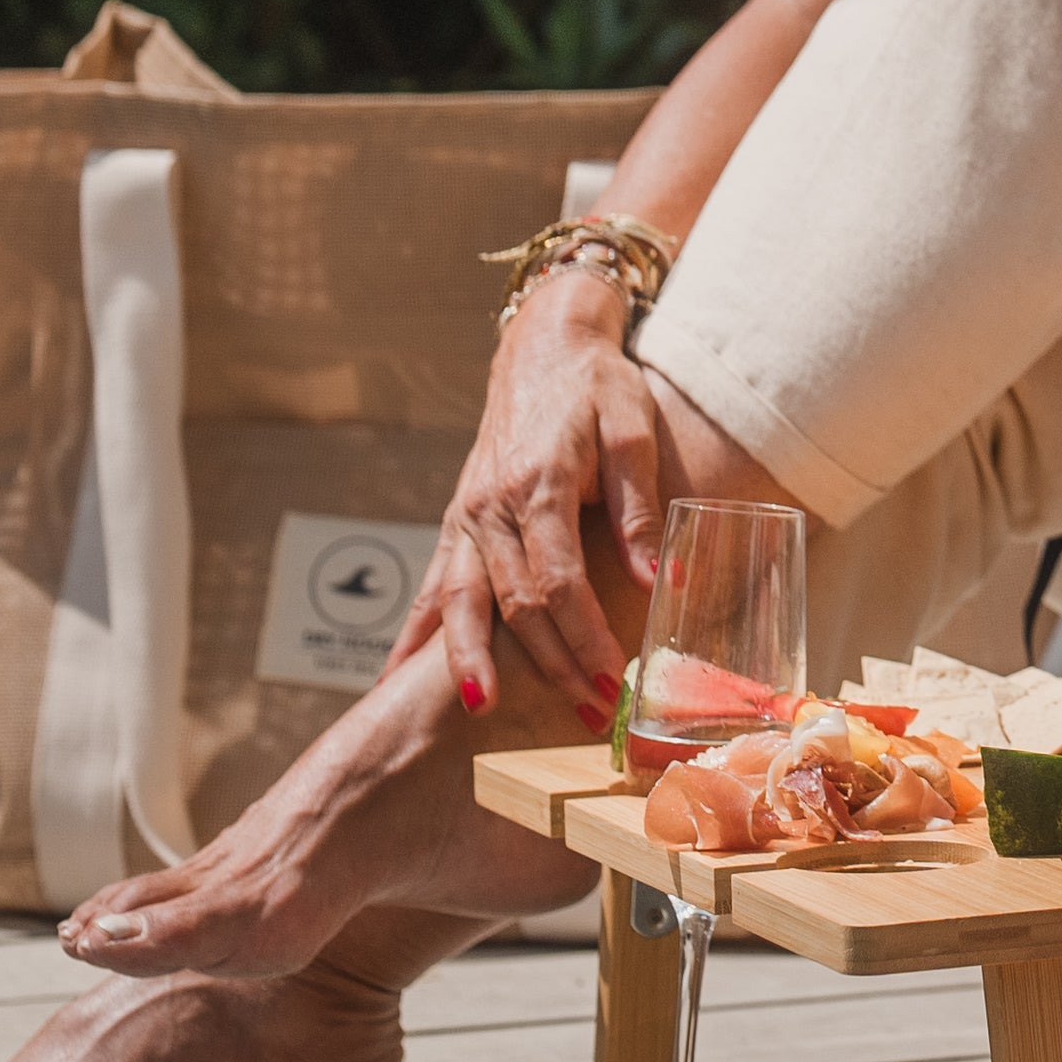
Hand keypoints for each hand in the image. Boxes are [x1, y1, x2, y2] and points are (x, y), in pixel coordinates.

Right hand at [403, 271, 659, 718]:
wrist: (542, 347)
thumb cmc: (597, 387)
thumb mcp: (631, 431)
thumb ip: (641, 509)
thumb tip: (663, 581)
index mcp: (538, 485)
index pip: (560, 581)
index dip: (584, 637)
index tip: (611, 681)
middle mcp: (491, 506)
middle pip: (513, 603)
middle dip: (548, 665)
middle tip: (586, 714)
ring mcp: (466, 516)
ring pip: (461, 601)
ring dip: (472, 661)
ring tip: (482, 714)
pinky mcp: (456, 521)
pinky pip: (432, 586)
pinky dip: (417, 636)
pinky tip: (399, 681)